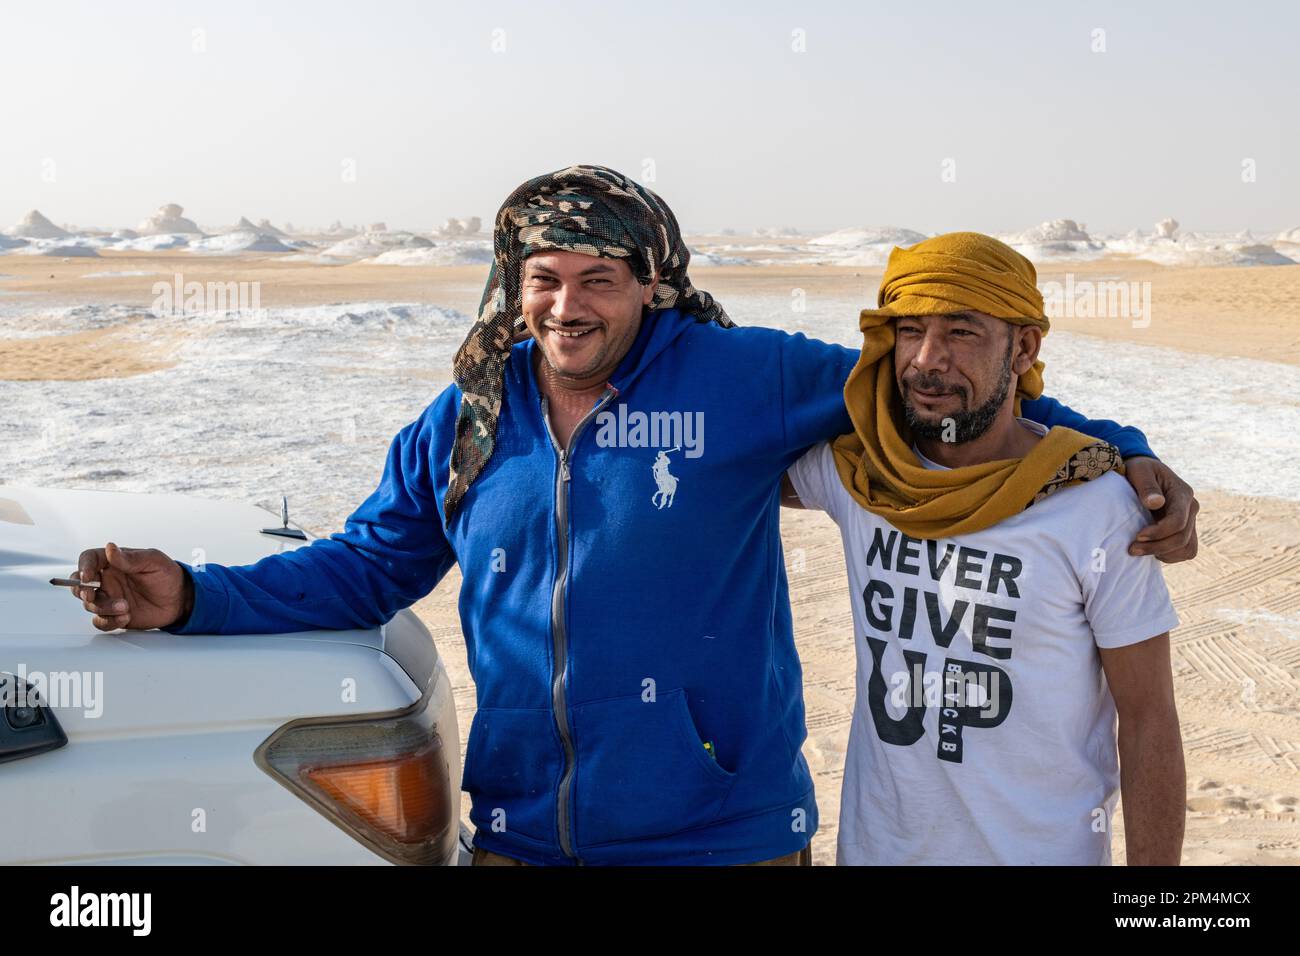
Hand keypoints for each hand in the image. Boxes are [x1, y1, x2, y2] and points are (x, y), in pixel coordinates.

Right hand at [70, 541, 191, 631]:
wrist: (180, 599)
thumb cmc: (167, 575)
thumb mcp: (153, 561)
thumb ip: (130, 558)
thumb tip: (109, 548)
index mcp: (113, 562)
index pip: (88, 560)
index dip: (84, 567)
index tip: (88, 576)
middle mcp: (106, 580)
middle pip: (79, 584)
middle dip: (82, 591)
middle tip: (93, 596)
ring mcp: (109, 598)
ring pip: (90, 605)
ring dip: (103, 608)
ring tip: (125, 607)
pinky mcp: (114, 615)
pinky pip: (101, 621)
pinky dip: (109, 621)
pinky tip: (126, 617)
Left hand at [1123, 457, 1199, 562]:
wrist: (1145, 473)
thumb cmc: (1140, 470)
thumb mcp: (1140, 471)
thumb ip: (1147, 486)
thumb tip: (1156, 503)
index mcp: (1182, 494)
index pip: (1178, 521)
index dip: (1159, 532)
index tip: (1137, 536)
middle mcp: (1191, 508)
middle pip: (1182, 538)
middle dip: (1156, 547)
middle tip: (1132, 549)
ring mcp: (1190, 521)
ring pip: (1187, 548)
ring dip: (1163, 553)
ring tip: (1139, 550)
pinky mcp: (1185, 531)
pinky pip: (1185, 551)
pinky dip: (1169, 555)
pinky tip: (1150, 549)